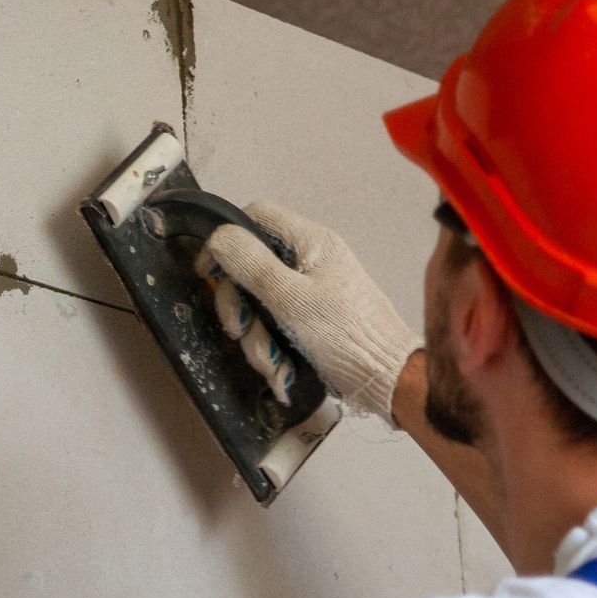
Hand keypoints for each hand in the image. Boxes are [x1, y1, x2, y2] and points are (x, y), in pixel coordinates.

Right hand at [198, 203, 421, 424]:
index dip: (226, 240)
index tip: (208, 272)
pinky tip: (286, 374)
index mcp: (311, 242)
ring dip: (258, 341)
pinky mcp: (311, 323)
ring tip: (275, 365)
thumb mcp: (291, 300)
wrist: (388, 380)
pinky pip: (277, 330)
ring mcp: (310, 294)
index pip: (257, 217)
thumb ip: (252, 266)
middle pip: (251, 269)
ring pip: (260, 307)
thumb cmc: (345, 335)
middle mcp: (310, 261)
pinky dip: (276, 354)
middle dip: (239, 306)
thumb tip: (218, 237)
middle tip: (239, 329)